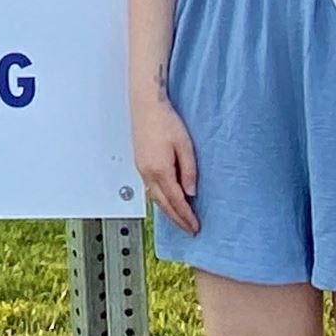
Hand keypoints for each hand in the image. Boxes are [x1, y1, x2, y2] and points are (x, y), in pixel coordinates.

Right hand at [132, 96, 198, 233]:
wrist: (146, 106)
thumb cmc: (165, 120)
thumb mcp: (185, 145)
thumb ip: (189, 170)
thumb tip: (191, 191)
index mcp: (160, 170)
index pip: (176, 201)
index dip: (186, 216)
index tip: (195, 226)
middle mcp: (148, 173)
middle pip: (163, 205)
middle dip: (177, 220)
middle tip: (189, 229)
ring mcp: (141, 169)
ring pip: (155, 199)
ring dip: (168, 212)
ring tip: (179, 220)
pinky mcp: (140, 164)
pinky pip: (150, 189)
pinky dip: (160, 200)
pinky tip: (166, 201)